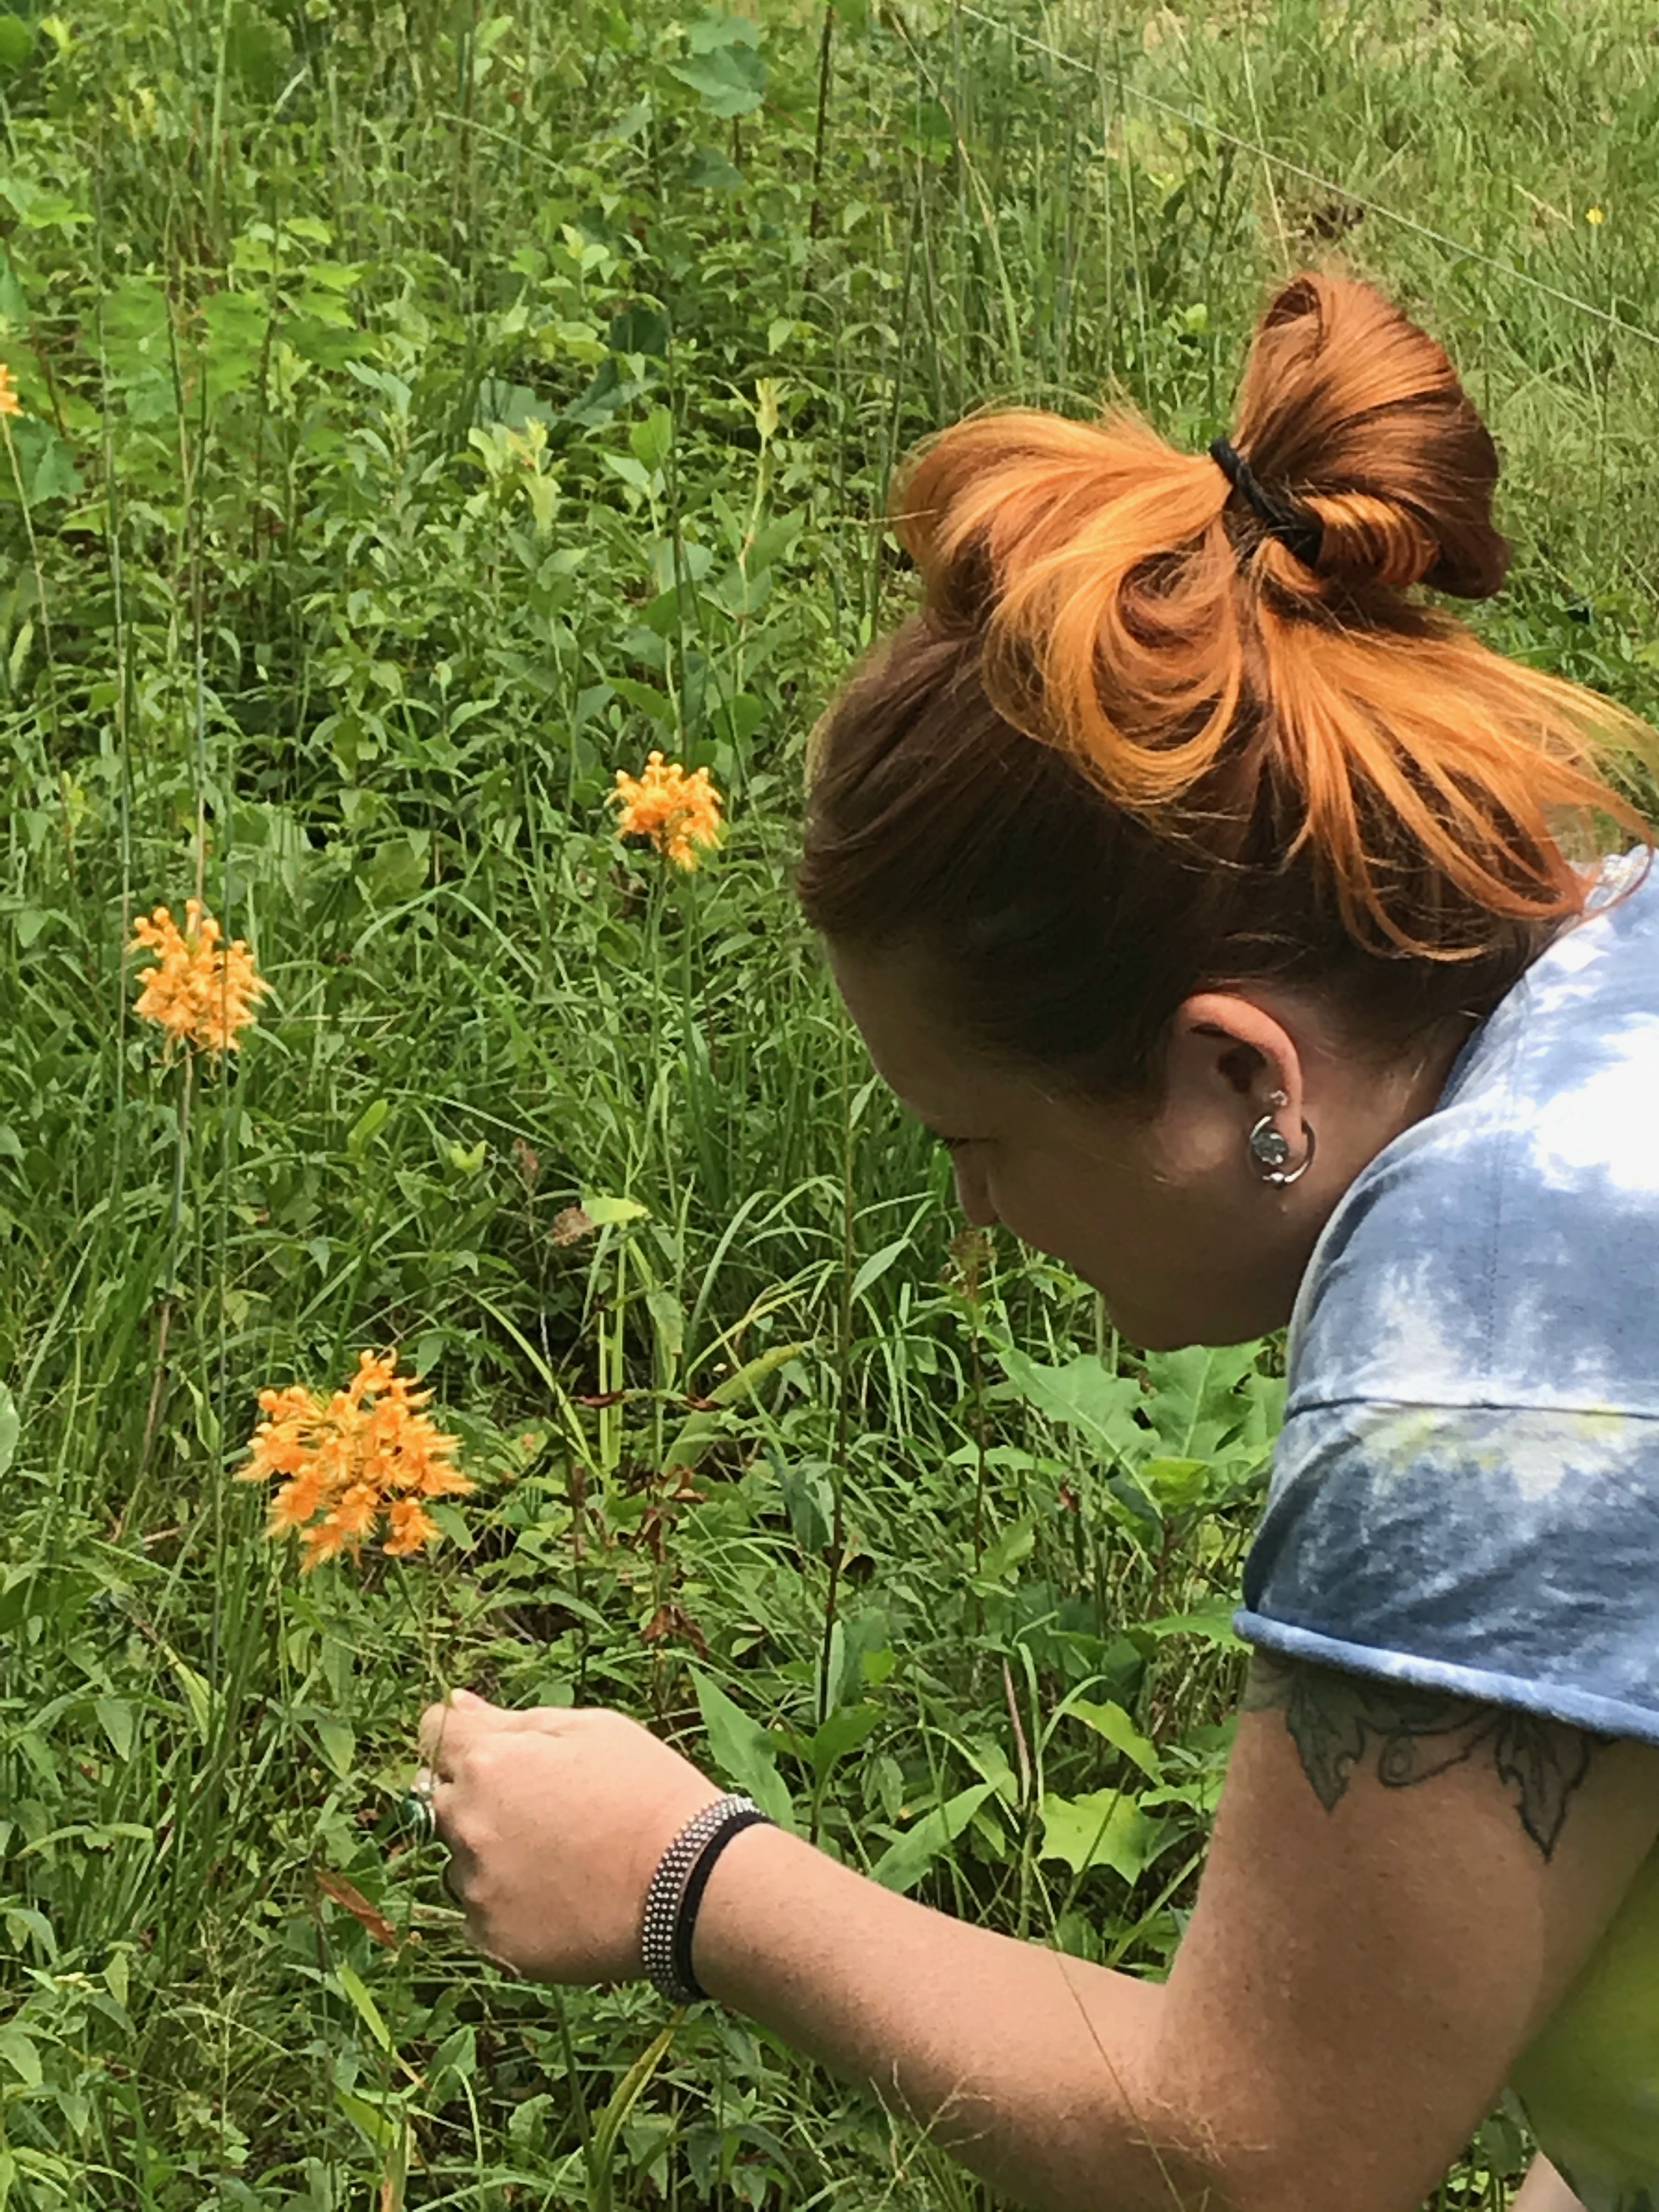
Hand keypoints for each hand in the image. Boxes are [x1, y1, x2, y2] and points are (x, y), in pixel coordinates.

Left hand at [416, 1689, 722, 1982]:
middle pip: (442, 1801)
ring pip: (459, 1863)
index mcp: (489, 1761)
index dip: (462, 1738)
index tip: (494, 1752)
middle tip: (542, 1813)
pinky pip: (480, 1916)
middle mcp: (468, 1824)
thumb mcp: (591, 1729)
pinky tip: (559, 1900)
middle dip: (477, 1799)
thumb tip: (458, 1705)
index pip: (433, 1734)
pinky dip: (508, 1907)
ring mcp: (477, 1887)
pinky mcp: (493, 1940)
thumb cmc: (647, 1789)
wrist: (688, 1882)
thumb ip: (512, 1720)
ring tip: (558, 1861)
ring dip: (489, 1857)